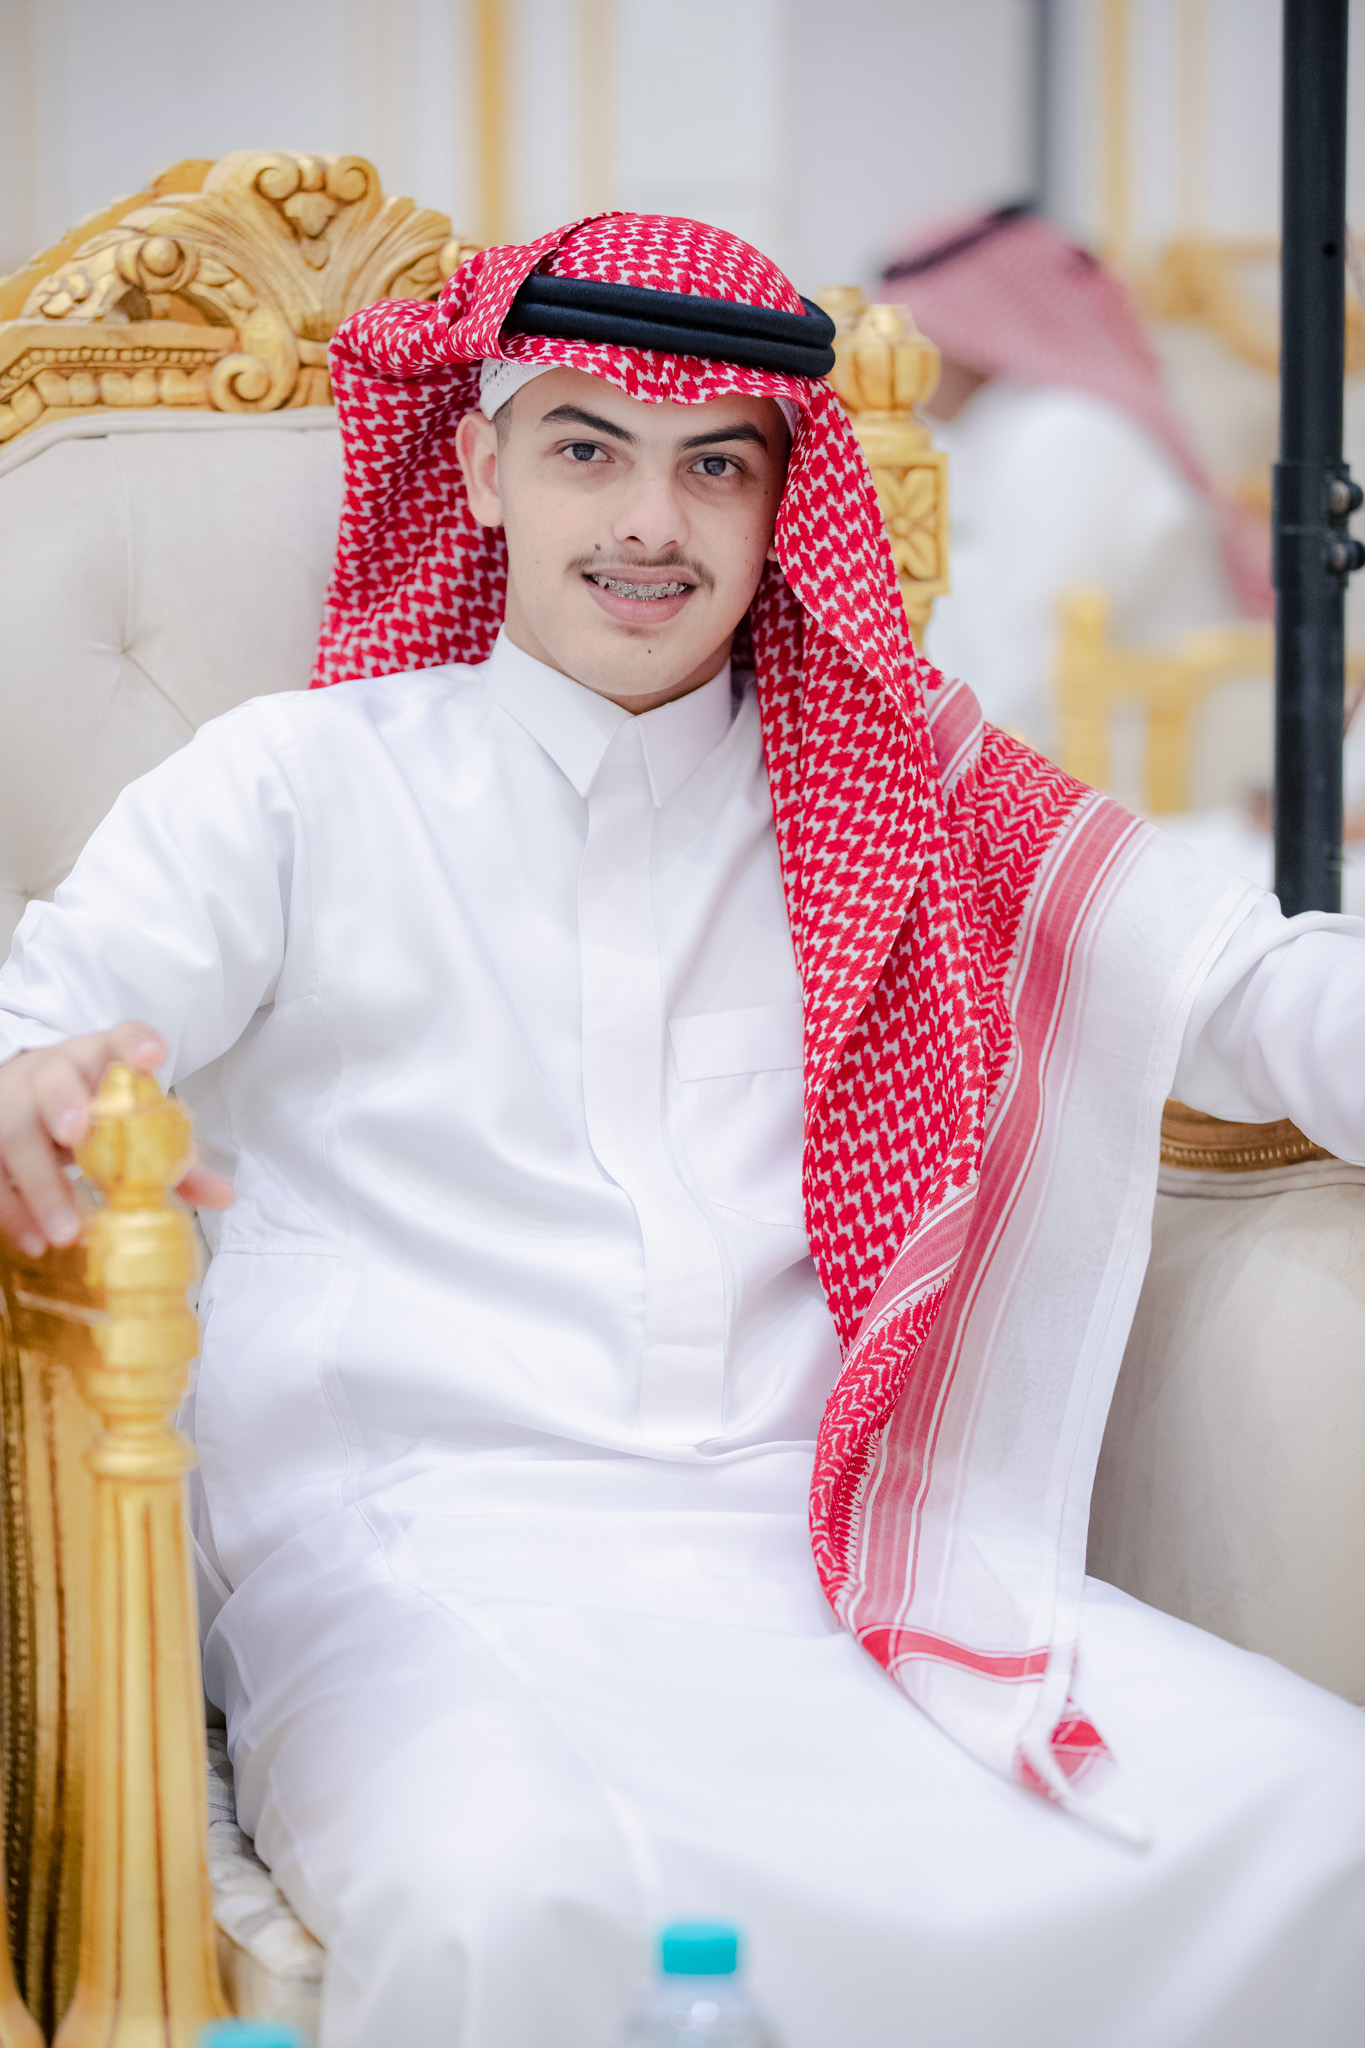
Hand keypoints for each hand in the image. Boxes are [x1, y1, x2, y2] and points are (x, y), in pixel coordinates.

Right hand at [0, 1023, 233, 1256]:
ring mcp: (12, 1104)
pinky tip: (36, 1241)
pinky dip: (13, 1212)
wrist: (27, 1099)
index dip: (134, 1045)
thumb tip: (224, 1196)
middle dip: (64, 1105)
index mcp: (97, 1061)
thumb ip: (175, 1158)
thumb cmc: (90, 1111)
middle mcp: (51, 1075)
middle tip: (78, 1135)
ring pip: (15, 1133)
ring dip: (41, 1185)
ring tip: (67, 1232)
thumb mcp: (129, 1123)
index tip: (153, 1055)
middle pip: (53, 1083)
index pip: (118, 1040)